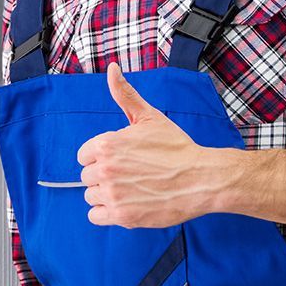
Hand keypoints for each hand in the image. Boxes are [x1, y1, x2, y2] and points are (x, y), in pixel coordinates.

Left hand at [76, 62, 216, 228]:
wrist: (201, 179)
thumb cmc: (176, 148)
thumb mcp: (149, 117)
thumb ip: (124, 94)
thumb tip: (112, 69)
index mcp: (106, 144)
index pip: (84, 155)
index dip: (101, 157)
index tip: (120, 159)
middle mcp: (105, 169)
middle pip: (86, 177)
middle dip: (104, 176)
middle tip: (130, 175)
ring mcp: (113, 194)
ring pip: (91, 197)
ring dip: (106, 195)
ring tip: (130, 189)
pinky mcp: (122, 216)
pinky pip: (95, 216)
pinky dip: (106, 213)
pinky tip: (125, 204)